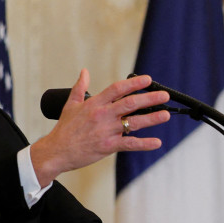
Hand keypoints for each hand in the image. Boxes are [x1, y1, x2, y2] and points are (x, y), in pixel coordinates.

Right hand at [30, 69, 171, 186]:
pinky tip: (157, 142)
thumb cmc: (65, 128)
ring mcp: (107, 131)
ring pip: (133, 123)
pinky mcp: (109, 146)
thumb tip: (84, 72)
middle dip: (149, 98)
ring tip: (166, 114)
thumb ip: (80, 87)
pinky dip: (144, 144)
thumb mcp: (70, 104)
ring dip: (152, 119)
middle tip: (164, 95)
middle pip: (130, 103)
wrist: (57, 150)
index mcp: (95, 104)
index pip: (118, 89)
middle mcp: (103, 115)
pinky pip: (130, 144)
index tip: (147, 79)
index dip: (134, 83)